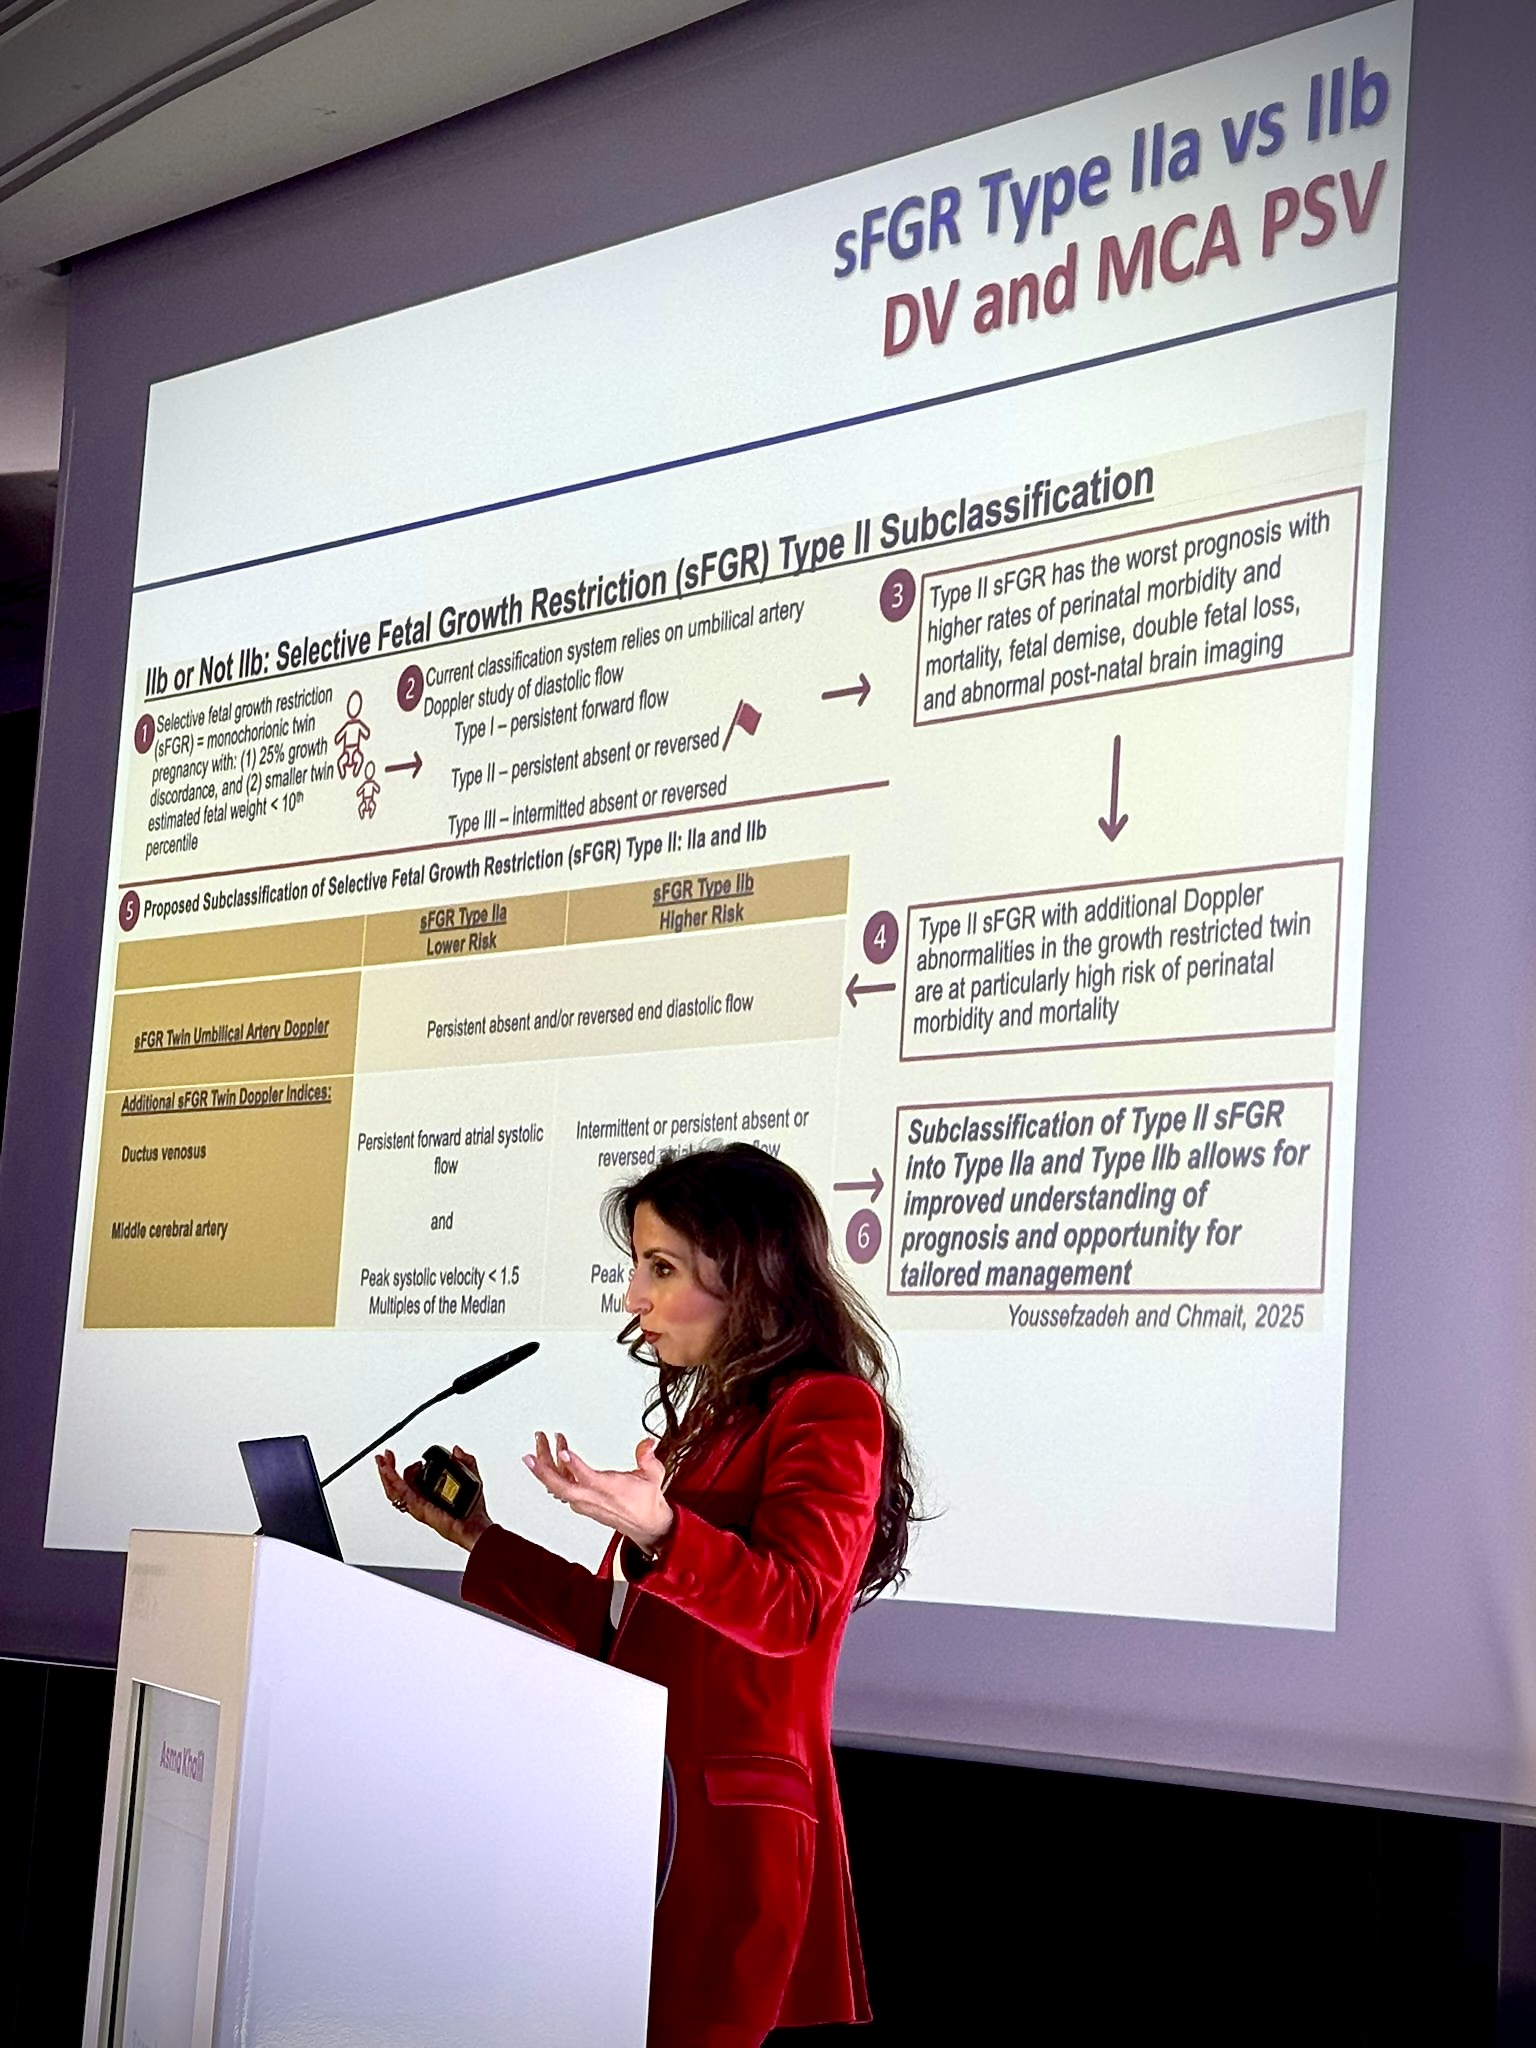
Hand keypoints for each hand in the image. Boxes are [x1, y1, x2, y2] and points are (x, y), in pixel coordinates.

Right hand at [376, 1444, 490, 1552]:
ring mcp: (418, 1504)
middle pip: (396, 1484)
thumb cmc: (473, 1509)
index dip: (399, 1467)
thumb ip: (465, 1461)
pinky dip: (393, 1482)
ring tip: (383, 1461)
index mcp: (428, 1492)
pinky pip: (403, 1494)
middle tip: (385, 1456)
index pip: (407, 1480)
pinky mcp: (419, 1508)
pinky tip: (388, 1472)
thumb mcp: (471, 1476)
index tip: (394, 1455)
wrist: (475, 1524)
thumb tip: (456, 1449)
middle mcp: (420, 1499)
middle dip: (387, 1468)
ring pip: (394, 1490)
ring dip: (386, 1474)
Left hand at [524, 1433, 673, 1555]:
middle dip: (543, 1470)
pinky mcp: (580, 1504)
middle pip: (562, 1487)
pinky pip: (560, 1489)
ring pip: (557, 1487)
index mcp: (610, 1490)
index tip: (563, 1451)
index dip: (574, 1466)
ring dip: (545, 1466)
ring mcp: (583, 1503)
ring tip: (542, 1442)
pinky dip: (553, 1473)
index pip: (588, 1478)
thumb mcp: (654, 1476)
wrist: (645, 1524)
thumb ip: (648, 1458)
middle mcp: (592, 1499)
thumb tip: (648, 1443)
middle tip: (530, 1453)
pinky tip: (550, 1457)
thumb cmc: (645, 1500)